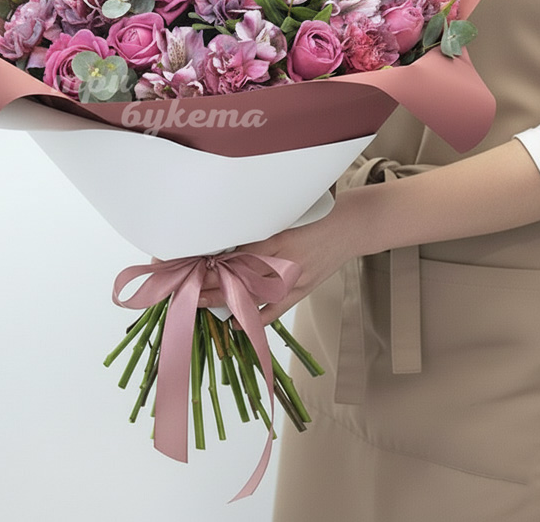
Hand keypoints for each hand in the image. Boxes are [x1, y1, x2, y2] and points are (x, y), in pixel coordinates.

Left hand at [198, 207, 347, 325]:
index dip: (215, 262)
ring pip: (255, 295)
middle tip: (189, 287)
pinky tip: (236, 323)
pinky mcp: (303, 290)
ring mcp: (296, 278)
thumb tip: (226, 242)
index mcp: (280, 237)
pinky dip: (256, 318)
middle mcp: (287, 260)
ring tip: (201, 302)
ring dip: (227, 300)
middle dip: (214, 283)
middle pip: (243, 276)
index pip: (240, 254)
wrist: (351, 226)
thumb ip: (259, 229)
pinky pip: (277, 309)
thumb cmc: (316, 216)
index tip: (193, 265)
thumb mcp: (285, 216)